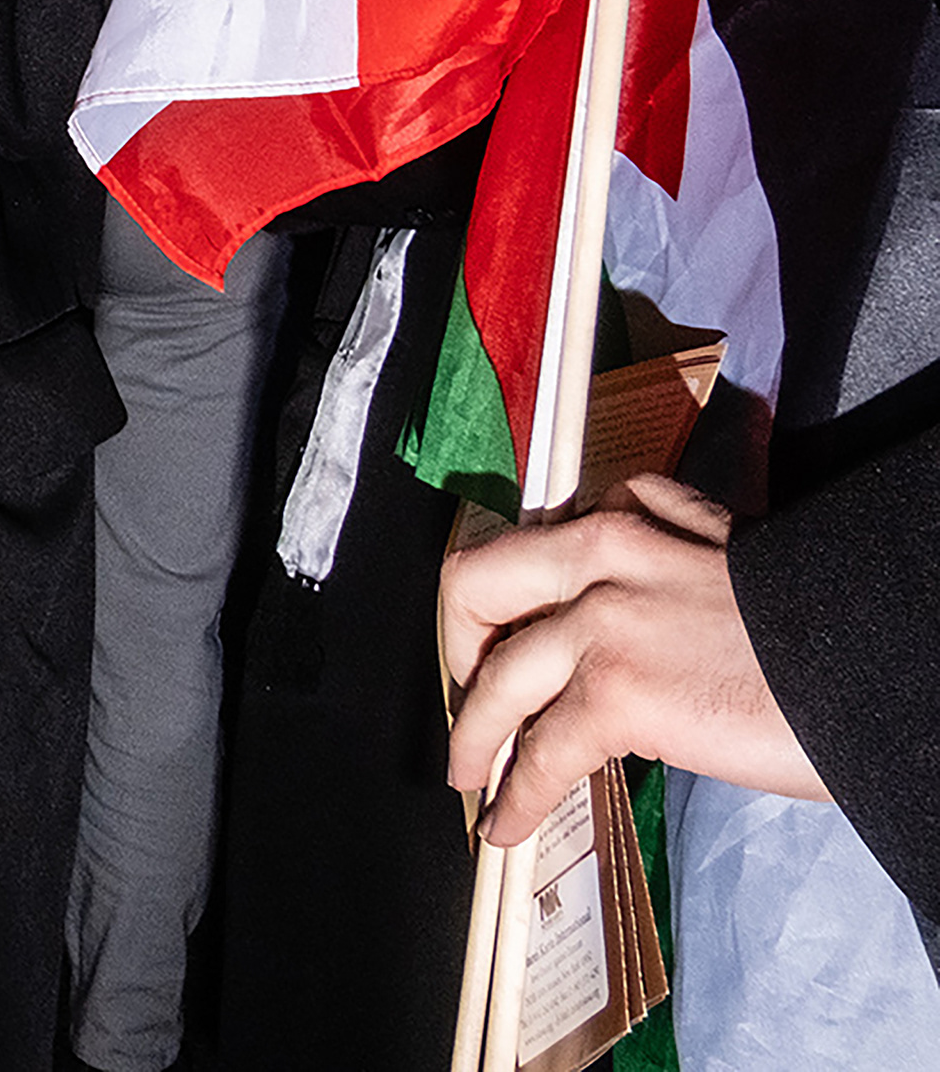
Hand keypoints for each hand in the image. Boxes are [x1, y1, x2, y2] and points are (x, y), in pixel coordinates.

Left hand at [441, 474, 826, 843]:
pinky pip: (541, 752)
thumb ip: (672, 563)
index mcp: (635, 516)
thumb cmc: (824, 627)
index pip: (539, 545)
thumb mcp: (736, 559)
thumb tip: (639, 616)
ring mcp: (603, 623)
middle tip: (467, 691)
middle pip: (478, 585)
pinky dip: (516, 794)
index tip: (508, 634)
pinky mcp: (619, 695)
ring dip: (474, 735)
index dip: (514, 600)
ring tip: (470, 773)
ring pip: (497, 679)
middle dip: (457, 644)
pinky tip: (507, 821)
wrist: (880, 663)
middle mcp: (603, 555)